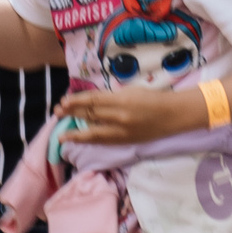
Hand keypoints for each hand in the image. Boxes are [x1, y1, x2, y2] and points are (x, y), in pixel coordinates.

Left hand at [54, 86, 210, 144]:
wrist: (174, 115)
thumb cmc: (154, 98)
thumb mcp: (131, 91)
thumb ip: (111, 96)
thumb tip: (91, 102)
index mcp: (121, 100)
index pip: (91, 101)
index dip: (75, 102)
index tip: (63, 102)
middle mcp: (119, 117)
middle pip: (89, 115)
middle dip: (71, 114)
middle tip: (57, 112)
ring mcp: (122, 131)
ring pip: (93, 132)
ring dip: (75, 132)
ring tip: (62, 132)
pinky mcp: (125, 141)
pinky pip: (103, 141)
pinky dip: (89, 140)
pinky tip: (80, 140)